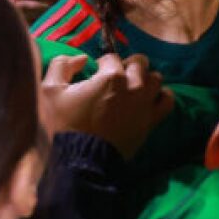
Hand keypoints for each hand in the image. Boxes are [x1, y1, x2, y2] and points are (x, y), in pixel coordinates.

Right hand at [39, 51, 171, 159]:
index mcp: (110, 76)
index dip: (101, 64)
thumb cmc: (65, 124)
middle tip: (114, 79)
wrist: (82, 160)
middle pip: (139, 62)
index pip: (111, 58)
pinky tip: (148, 99)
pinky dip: (161, 95)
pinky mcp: (152, 120)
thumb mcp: (51, 91)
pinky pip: (168, 99)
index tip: (95, 75)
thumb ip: (62, 65)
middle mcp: (133, 85)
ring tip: (131, 89)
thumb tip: (82, 58)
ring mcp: (145, 103)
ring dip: (144, 79)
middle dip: (126, 66)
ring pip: (155, 78)